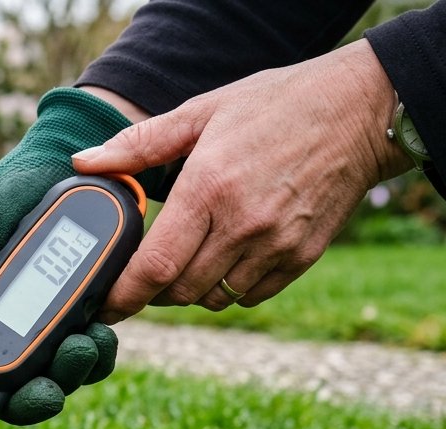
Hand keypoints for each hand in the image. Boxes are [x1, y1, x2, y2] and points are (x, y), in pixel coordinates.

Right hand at [0, 88, 154, 428]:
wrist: (70, 164)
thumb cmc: (5, 197)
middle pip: (3, 395)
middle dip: (26, 401)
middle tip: (47, 391)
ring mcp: (42, 331)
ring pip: (50, 383)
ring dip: (67, 378)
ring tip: (85, 346)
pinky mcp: (82, 322)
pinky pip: (88, 360)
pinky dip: (96, 357)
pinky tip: (101, 333)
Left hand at [72, 40, 412, 321]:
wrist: (362, 109)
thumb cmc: (275, 105)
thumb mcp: (202, 112)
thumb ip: (138, 144)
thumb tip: (84, 163)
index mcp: (209, 187)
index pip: (154, 266)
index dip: (122, 295)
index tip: (102, 305)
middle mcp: (243, 224)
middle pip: (178, 290)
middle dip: (152, 290)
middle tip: (143, 272)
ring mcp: (276, 245)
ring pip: (212, 298)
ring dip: (189, 289)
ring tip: (185, 260)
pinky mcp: (303, 256)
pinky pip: (249, 296)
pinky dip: (228, 289)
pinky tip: (224, 259)